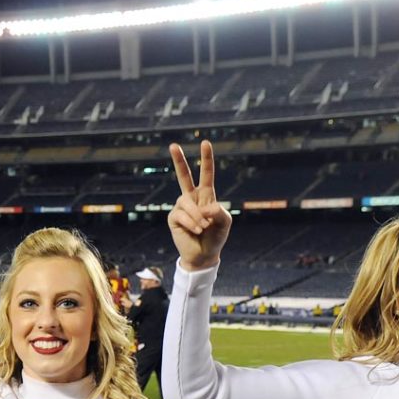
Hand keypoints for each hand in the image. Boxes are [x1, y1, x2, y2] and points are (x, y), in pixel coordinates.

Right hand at [167, 140, 230, 271]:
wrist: (203, 255)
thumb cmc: (215, 237)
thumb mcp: (225, 222)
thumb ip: (218, 211)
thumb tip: (204, 207)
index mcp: (205, 196)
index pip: (206, 174)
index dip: (206, 159)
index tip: (205, 143)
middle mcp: (191, 198)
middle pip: (183, 176)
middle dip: (178, 161)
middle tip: (173, 145)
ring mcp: (181, 207)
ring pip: (187, 203)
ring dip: (197, 216)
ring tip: (203, 228)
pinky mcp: (174, 218)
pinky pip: (182, 215)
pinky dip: (191, 223)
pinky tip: (196, 231)